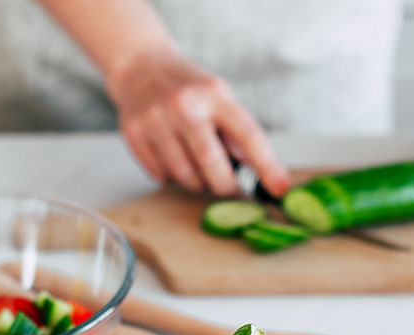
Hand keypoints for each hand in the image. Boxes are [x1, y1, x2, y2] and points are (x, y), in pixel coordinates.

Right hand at [106, 49, 290, 196]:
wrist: (139, 66)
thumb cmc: (187, 86)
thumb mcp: (218, 96)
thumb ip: (236, 132)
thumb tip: (258, 171)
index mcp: (214, 93)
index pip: (248, 135)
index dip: (267, 166)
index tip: (280, 189)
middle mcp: (184, 105)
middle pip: (211, 163)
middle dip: (224, 184)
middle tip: (227, 185)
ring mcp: (155, 119)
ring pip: (183, 174)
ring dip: (196, 181)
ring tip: (196, 166)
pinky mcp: (133, 133)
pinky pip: (160, 175)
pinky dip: (171, 176)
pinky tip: (172, 157)